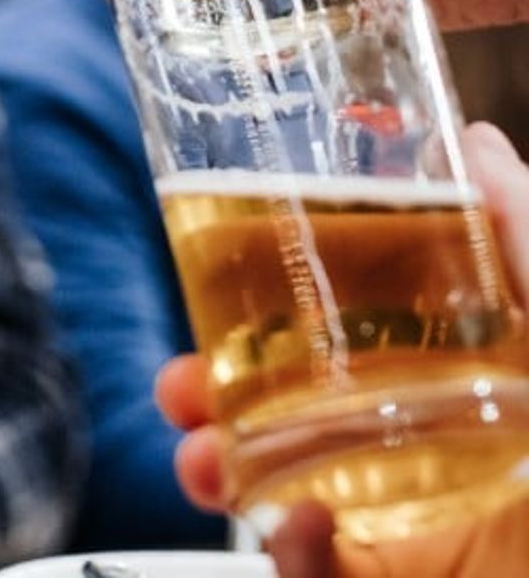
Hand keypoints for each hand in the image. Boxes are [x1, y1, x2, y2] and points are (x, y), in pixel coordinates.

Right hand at [156, 123, 528, 576]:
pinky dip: (287, 554)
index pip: (352, 336)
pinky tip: (293, 530)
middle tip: (181, 383)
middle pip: (297, 416)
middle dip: (218, 396)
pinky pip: (317, 574)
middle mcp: (436, 460)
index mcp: (473, 391)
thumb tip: (475, 142)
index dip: (272, 311)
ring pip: (286, 498)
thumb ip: (528, 241)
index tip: (218, 287)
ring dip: (226, 471)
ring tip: (205, 461)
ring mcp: (417, 535)